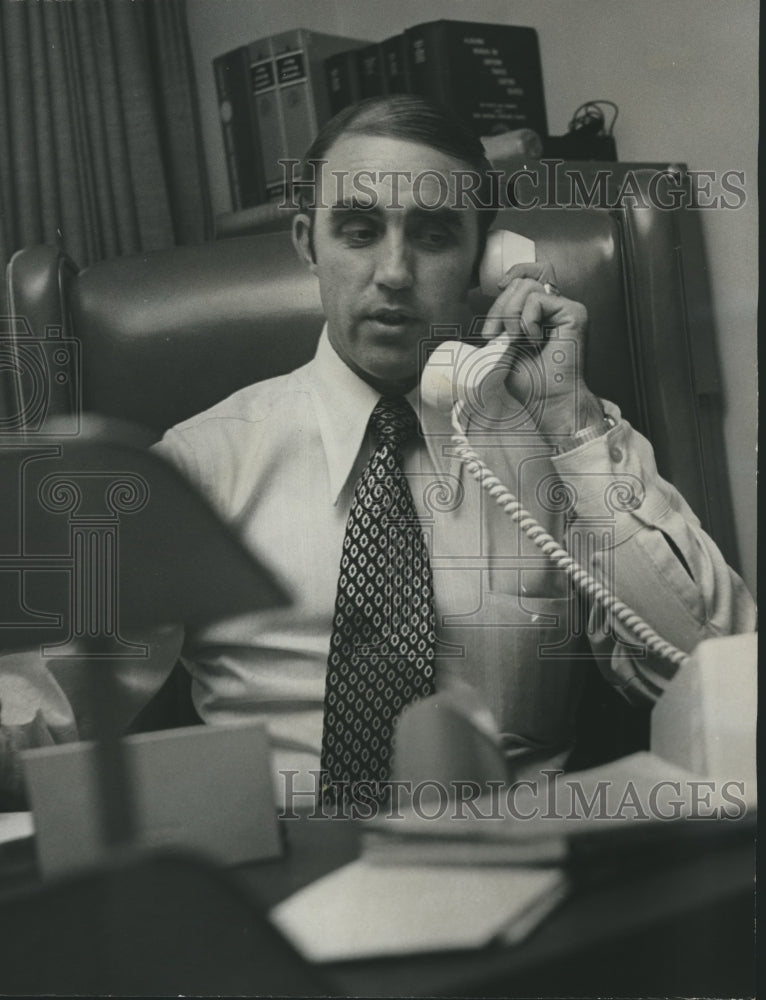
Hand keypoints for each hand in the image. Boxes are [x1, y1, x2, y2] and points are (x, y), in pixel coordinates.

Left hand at [480, 261, 602, 436]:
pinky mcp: (574, 312)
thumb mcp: (506, 347)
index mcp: (542, 315)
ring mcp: (566, 309)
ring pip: (527, 287)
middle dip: (499, 307)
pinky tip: (533, 341)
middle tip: (494, 335)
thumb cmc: (532, 384)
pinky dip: (526, 321)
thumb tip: (492, 301)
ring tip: (516, 340)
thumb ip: (504, 322)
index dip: (510, 278)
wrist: (549, 401)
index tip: (497, 291)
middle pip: (521, 282)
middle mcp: (556, 309)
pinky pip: (537, 299)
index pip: (525, 279)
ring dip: (511, 315)